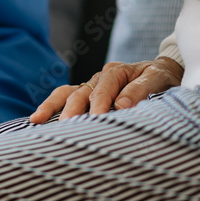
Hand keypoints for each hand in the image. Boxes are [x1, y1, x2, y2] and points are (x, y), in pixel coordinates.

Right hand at [30, 57, 183, 122]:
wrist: (162, 76)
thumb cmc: (160, 79)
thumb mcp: (157, 80)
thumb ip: (141, 90)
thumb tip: (122, 105)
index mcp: (116, 71)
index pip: (102, 90)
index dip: (98, 106)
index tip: (96, 120)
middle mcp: (99, 77)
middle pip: (79, 93)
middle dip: (72, 111)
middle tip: (66, 129)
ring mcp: (90, 86)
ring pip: (66, 94)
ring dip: (52, 107)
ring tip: (37, 121)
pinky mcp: (87, 96)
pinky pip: (66, 99)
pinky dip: (52, 108)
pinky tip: (38, 120)